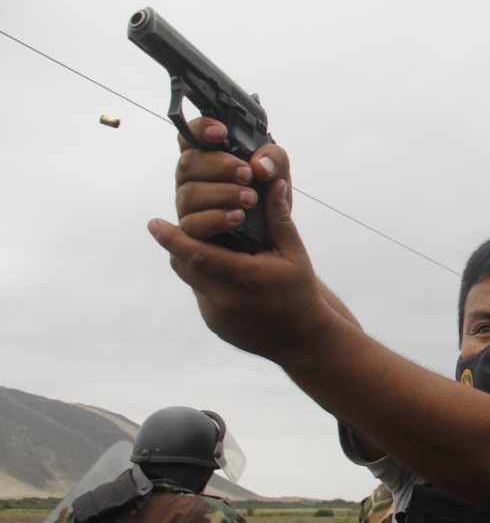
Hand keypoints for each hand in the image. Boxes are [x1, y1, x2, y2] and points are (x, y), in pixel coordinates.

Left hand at [149, 117, 333, 362]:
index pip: (197, 255)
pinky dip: (204, 276)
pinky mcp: (214, 322)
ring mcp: (216, 314)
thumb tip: (273, 182)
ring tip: (199, 242)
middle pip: (184, 265)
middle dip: (178, 242)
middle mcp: (224, 299)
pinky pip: (200, 292)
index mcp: (243, 279)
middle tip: (171, 226)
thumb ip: (279, 219)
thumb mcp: (294, 254)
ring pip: (189, 278)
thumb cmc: (300, 293)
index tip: (153, 223)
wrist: (302, 340)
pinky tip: (219, 268)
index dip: (172, 238)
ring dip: (190, 258)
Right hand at [173, 116, 292, 239]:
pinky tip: (237, 217)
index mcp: (208, 157)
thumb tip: (261, 165)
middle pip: (188, 163)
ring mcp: (189, 206)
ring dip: (222, 194)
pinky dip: (216, 219)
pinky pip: (192, 225)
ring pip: (189, 193)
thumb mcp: (279, 174)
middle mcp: (192, 179)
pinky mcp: (192, 233)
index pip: (191, 136)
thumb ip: (275, 160)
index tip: (221, 132)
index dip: (200, 129)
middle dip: (219, 166)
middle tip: (246, 173)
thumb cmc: (267, 199)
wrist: (272, 237)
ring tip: (249, 199)